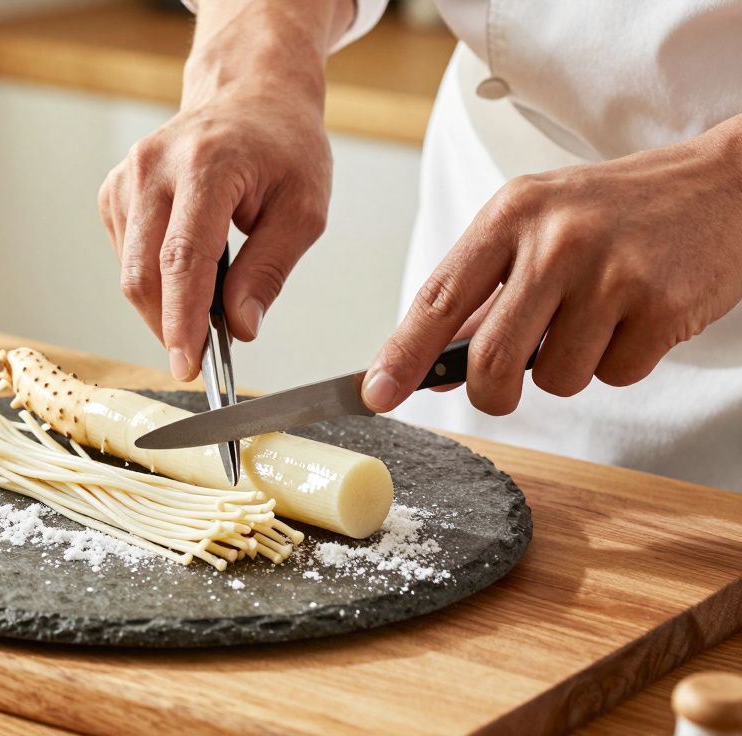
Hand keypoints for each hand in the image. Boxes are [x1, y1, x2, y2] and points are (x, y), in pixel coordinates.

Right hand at [98, 0, 351, 380]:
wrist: (248, 94)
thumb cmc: (283, 146)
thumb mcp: (304, 209)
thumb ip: (269, 270)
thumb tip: (239, 326)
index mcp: (206, 165)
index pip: (183, 258)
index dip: (183, 319)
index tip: (188, 365)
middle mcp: (154, 167)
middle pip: (144, 272)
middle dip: (169, 325)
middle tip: (204, 353)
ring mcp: (126, 178)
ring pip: (131, 272)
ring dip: (164, 304)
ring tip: (208, 300)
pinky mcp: (114, 191)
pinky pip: (127, 257)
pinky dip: (153, 280)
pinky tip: (186, 269)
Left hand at [363, 114, 741, 413]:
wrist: (723, 186)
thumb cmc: (615, 212)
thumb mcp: (537, 227)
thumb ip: (482, 296)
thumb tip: (428, 367)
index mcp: (510, 215)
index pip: (438, 298)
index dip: (402, 355)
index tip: (377, 393)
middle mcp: (556, 240)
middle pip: (491, 360)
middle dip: (490, 393)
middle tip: (501, 390)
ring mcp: (611, 272)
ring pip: (555, 378)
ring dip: (567, 369)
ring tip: (593, 320)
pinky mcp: (661, 306)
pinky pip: (614, 376)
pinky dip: (618, 363)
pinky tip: (634, 318)